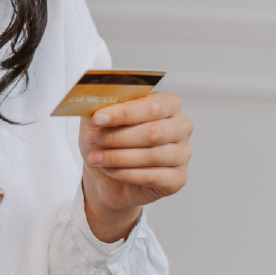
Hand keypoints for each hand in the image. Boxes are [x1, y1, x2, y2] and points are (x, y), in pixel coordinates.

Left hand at [79, 91, 191, 241]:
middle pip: (153, 132)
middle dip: (117, 136)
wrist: (108, 175)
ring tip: (95, 158)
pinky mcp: (178, 178)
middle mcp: (181, 126)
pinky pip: (153, 177)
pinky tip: (110, 170)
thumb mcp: (100, 117)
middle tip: (92, 139)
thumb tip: (97, 96)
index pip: (151, 106)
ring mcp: (183, 153)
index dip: (123, 113)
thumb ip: (102, 103)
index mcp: (168, 103)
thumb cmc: (109, 140)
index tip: (97, 118)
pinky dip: (127, 174)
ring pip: (152, 156)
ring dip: (118, 157)